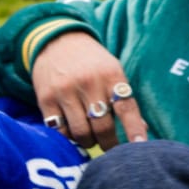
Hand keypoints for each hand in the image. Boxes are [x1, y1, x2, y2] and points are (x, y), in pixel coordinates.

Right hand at [30, 32, 147, 150]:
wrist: (56, 41)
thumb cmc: (91, 62)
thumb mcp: (112, 71)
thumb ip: (125, 100)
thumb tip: (142, 131)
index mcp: (111, 75)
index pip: (126, 108)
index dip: (134, 130)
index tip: (140, 146)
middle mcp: (89, 82)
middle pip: (103, 127)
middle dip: (109, 144)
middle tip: (110, 147)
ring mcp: (66, 91)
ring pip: (81, 133)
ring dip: (88, 142)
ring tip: (90, 138)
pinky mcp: (46, 99)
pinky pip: (60, 132)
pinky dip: (69, 138)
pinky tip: (73, 132)